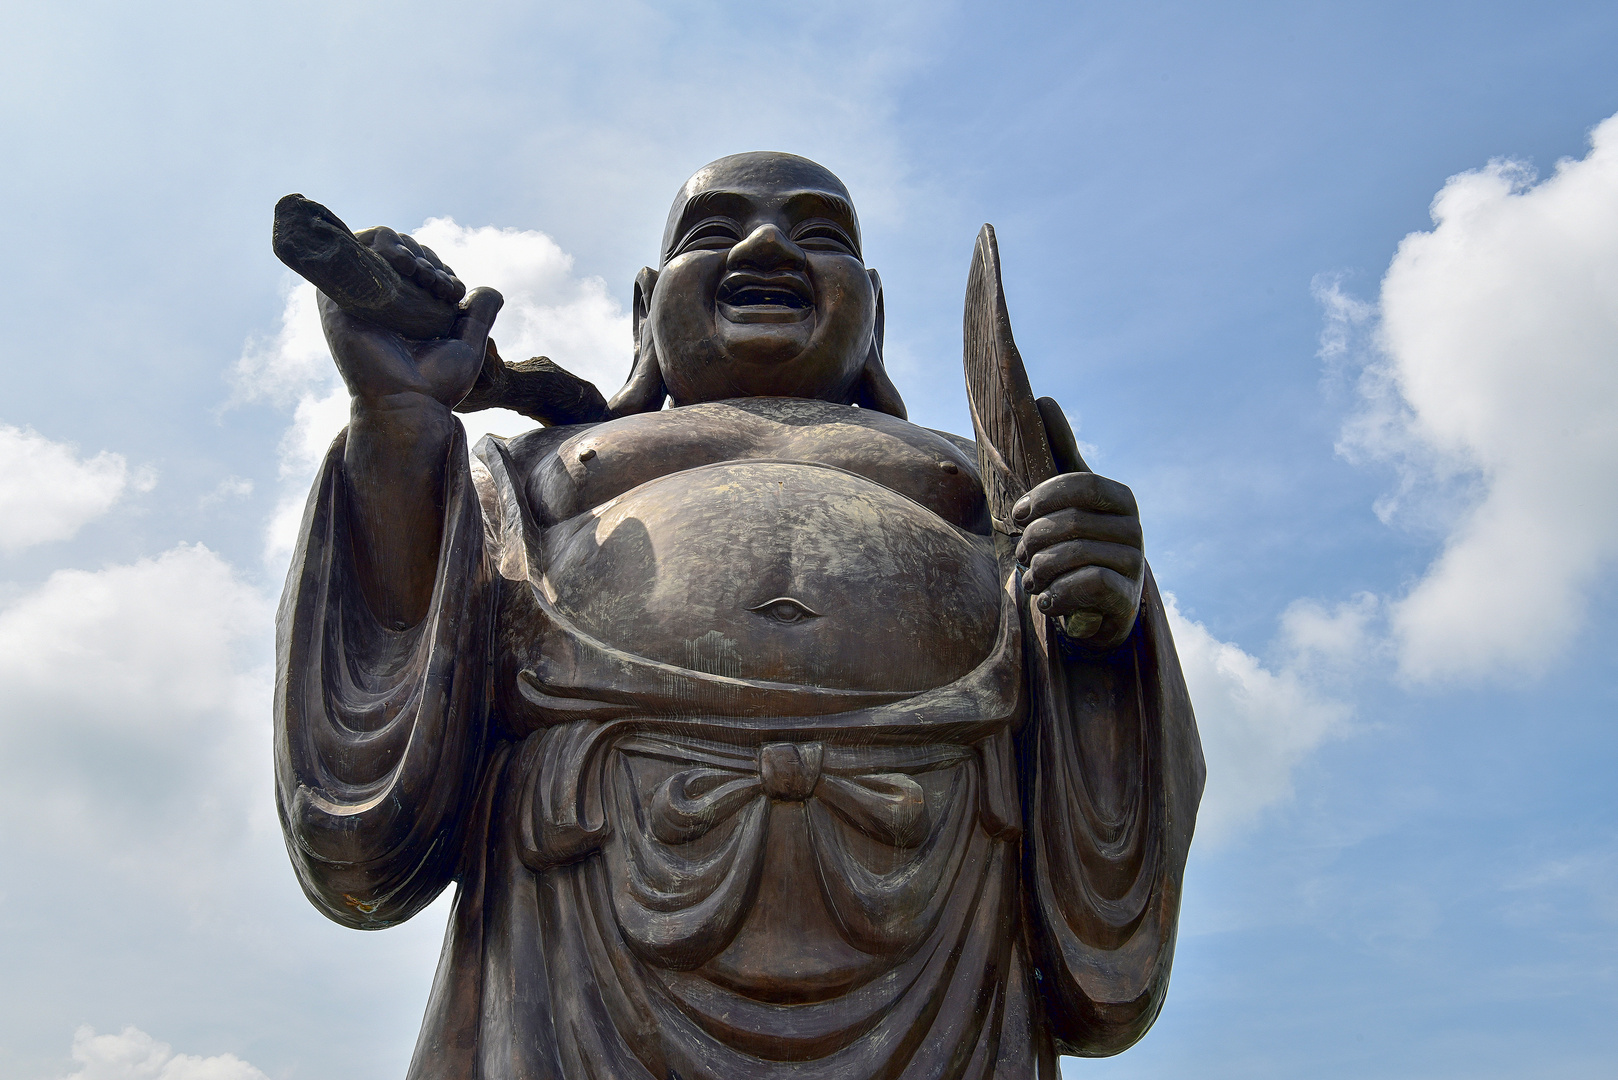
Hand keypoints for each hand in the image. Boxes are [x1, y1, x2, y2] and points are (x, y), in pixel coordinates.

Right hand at [318, 230, 501, 408]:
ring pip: (376, 245)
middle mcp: (378, 303)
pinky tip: (404, 263)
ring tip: (422, 272)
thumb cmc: (437, 384)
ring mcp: (357, 298)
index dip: (439, 267)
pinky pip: (352, 250)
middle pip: (398, 252)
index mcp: (402, 312)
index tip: (453, 290)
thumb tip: (493, 291)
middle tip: (439, 283)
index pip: (417, 267)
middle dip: (425, 257)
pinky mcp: (338, 297)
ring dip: (405, 248)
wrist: (410, 402)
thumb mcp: (467, 344)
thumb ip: (479, 316)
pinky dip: (379, 244)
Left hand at [1012, 471, 1143, 649]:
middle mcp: (1134, 528)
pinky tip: (1046, 601)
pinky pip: (1087, 585)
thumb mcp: (1066, 500)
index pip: (1083, 483)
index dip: (1044, 497)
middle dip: (1034, 539)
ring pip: (1075, 554)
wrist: (1094, 609)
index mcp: (1119, 499)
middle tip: (1021, 555)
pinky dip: (1056, 593)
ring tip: (1031, 580)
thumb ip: (1059, 454)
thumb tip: (1046, 400)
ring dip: (1040, 570)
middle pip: (1072, 521)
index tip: (1018, 514)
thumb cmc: (1074, 545)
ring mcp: (1134, 563)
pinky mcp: (1127, 597)